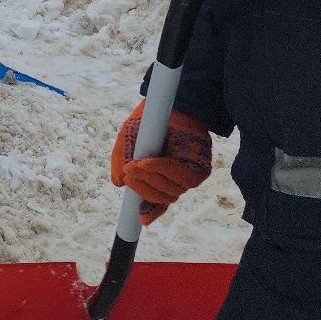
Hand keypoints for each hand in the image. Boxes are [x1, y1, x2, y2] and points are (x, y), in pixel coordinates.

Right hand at [109, 102, 212, 225]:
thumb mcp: (127, 139)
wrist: (169, 99)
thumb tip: (119, 183)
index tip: (141, 220)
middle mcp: (176, 178)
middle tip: (128, 172)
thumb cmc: (149, 120)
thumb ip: (121, 160)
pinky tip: (150, 161)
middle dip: (144, 188)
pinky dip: (165, 170)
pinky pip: (185, 177)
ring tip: (137, 165)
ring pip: (174, 191)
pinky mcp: (202, 165)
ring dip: (153, 178)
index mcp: (160, 177)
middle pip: (164, 198)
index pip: (158, 202)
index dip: (151, 212)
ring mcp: (190, 173)